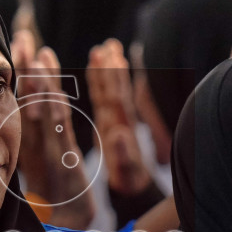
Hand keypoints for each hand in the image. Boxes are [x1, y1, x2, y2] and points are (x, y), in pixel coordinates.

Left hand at [12, 32, 93, 228]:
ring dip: (47, 84)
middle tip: (23, 37)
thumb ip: (8, 161)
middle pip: (39, 97)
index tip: (13, 47)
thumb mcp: (23, 179)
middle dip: (32, 68)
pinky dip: (58, 115)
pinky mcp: (69, 166)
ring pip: (52, 111)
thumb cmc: (48, 208)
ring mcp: (59, 152)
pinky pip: (62, 136)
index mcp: (33, 142)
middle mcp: (46, 142)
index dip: (20, 75)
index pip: (25, 100)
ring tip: (41, 56)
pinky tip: (52, 95)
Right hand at [86, 39, 151, 194]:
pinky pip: (102, 97)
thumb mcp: (127, 170)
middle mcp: (119, 119)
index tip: (112, 59)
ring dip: (105, 69)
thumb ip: (123, 153)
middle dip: (110, 67)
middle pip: (114, 88)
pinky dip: (99, 81)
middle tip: (108, 45)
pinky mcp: (108, 122)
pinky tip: (96, 67)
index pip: (117, 98)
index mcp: (121, 127)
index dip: (114, 79)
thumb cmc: (130, 179)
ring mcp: (114, 118)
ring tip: (103, 48)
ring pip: (108, 89)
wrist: (135, 186)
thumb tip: (120, 135)